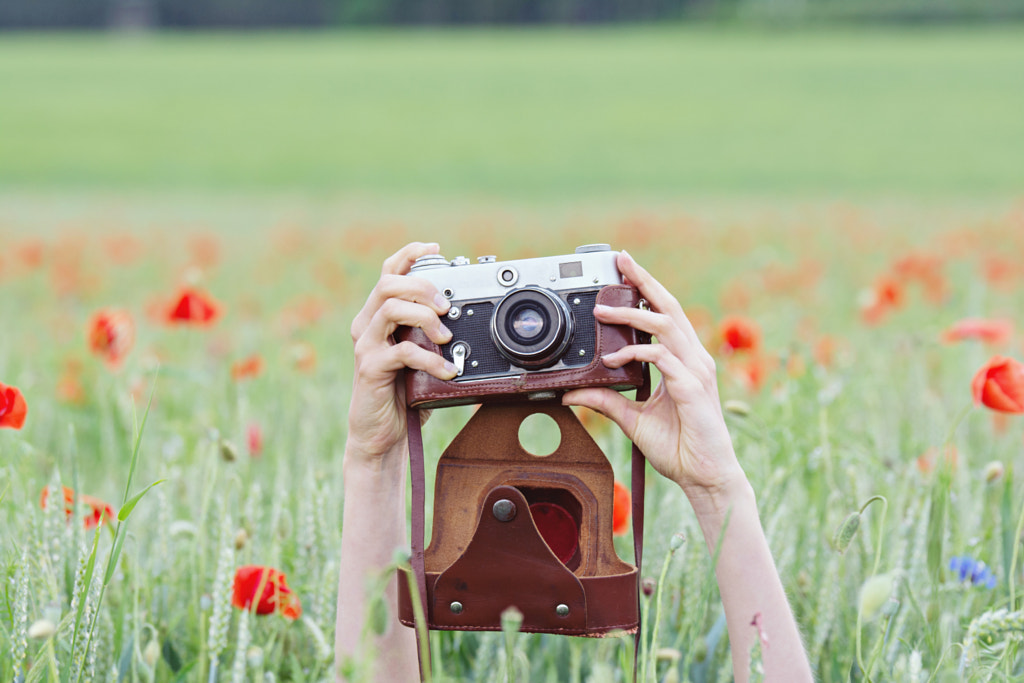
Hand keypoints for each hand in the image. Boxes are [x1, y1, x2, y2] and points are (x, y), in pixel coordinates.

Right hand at [347, 242, 456, 461]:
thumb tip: (466, 317)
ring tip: (446, 335)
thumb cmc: (403, 395)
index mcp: (378, 316)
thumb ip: (432, 334)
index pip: (388, 272)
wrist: (382, 435)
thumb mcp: (421, 357)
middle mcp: (367, 325)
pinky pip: (402, 351)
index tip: (435, 250)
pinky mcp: (371, 368)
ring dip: (425, 316)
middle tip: (446, 305)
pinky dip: (431, 358)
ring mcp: (366, 346)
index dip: (410, 254)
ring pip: (391, 308)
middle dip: (422, 286)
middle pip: (388, 283)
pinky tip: (448, 370)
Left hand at [562, 251, 747, 512]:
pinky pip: (663, 358)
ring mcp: (695, 371)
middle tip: (620, 261)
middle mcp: (692, 359)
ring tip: (603, 311)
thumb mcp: (632, 420)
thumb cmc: (679, 447)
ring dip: (633, 314)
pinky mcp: (693, 388)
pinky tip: (613, 360)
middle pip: (668, 307)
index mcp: (682, 360)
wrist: (704, 475)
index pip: (664, 314)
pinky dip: (636, 354)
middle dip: (644, 281)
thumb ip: (605, 402)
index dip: (646, 290)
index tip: (624, 272)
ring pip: (665, 325)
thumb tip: (573, 393)